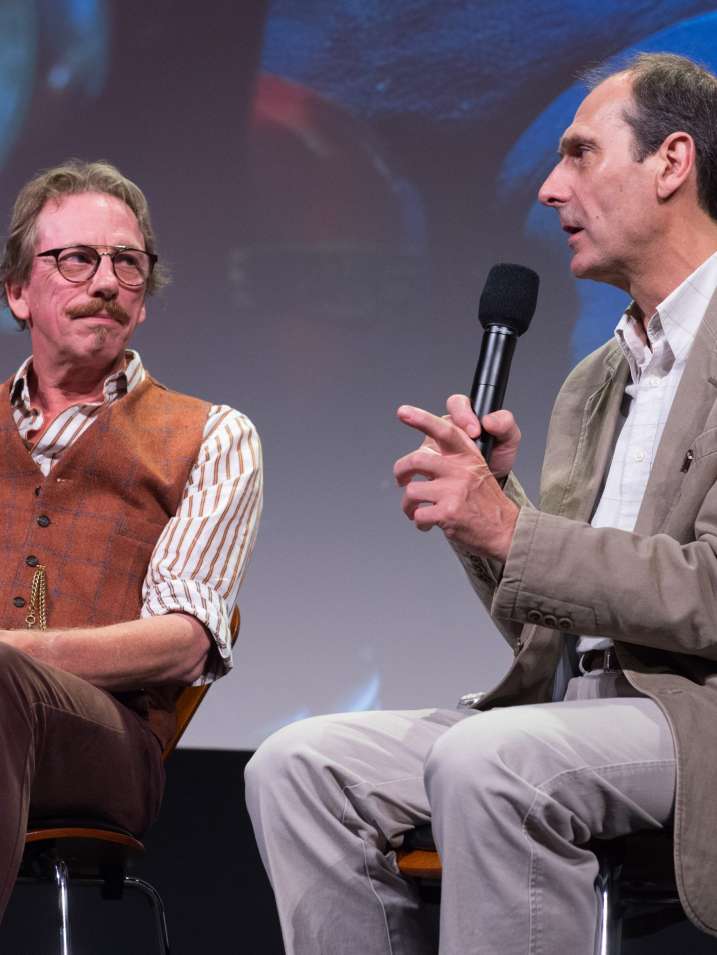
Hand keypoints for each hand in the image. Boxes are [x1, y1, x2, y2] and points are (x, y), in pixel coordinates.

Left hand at [393, 404, 518, 561]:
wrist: (505, 529)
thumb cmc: (485, 501)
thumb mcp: (476, 469)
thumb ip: (453, 458)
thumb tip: (423, 455)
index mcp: (468, 456)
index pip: (445, 430)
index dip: (422, 419)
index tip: (403, 412)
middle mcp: (461, 470)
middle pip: (416, 460)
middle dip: (400, 471)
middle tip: (401, 479)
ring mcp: (454, 491)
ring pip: (412, 491)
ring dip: (408, 505)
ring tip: (415, 510)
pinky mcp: (447, 512)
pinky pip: (418, 514)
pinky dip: (418, 522)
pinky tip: (427, 524)